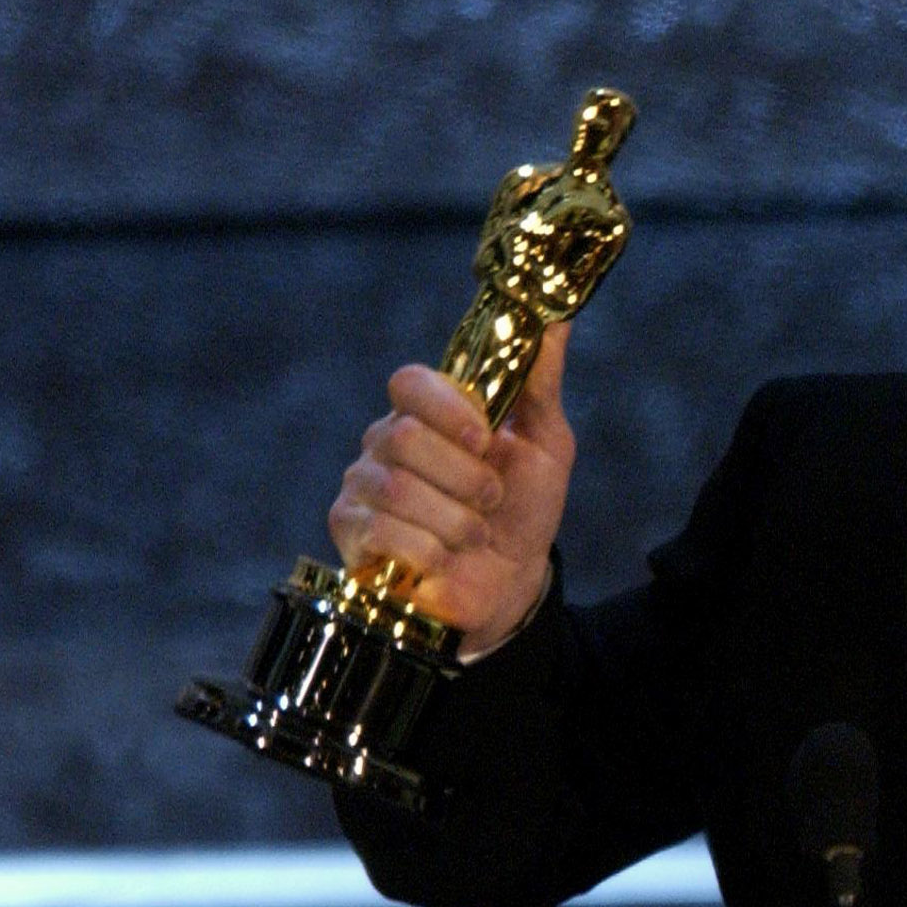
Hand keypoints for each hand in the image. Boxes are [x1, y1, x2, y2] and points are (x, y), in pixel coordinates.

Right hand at [330, 323, 576, 653]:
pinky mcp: (350, 534)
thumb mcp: (546, 446)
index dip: (447, 408)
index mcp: (428, 413)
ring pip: (396, 489)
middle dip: (463, 476)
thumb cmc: (523, 510)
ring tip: (474, 534)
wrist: (512, 584)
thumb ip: (540, 385)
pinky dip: (430, 551)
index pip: (410, 382)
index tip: (485, 438)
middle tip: (491, 498)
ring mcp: (361, 487)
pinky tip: (443, 560)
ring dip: (455, 520)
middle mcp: (385, 442)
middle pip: (403, 436)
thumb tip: (556, 322)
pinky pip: (383, 532)